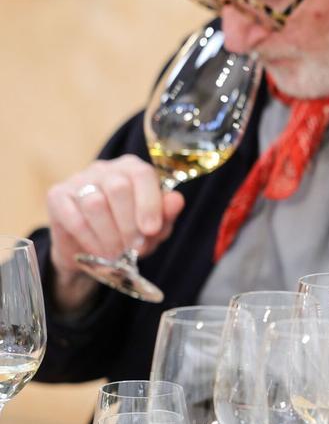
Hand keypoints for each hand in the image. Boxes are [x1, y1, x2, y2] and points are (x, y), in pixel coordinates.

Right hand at [45, 154, 183, 310]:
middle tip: (133, 249)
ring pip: (95, 203)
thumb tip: (177, 200)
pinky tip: (99, 251)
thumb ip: (166, 214)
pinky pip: (73, 217)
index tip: (151, 230)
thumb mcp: (154, 227)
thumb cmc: (129, 231)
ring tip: (117, 254)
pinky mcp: (57, 196)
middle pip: (119, 188)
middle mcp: (105, 168)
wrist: (91, 249)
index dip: (149, 204)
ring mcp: (79, 179)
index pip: (142, 175)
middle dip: (129, 224)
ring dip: (109, 235)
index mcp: (133, 168)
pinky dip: (89, 239)